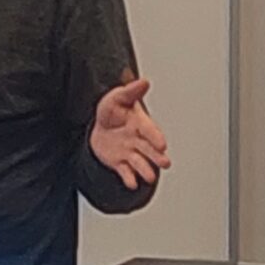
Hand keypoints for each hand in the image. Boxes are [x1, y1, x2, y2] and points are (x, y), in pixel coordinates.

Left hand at [90, 76, 169, 191]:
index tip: (162, 144)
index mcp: (141, 124)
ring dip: (145, 170)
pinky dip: (129, 178)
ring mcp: (130, 153)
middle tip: (165, 163)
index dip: (155, 137)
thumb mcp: (118, 97)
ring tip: (150, 177)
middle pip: (149, 150)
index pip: (150, 131)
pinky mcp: (120, 164)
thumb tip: (144, 81)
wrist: (99, 126)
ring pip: (140, 163)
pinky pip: (125, 172)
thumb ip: (130, 91)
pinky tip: (131, 183)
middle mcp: (139, 141)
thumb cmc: (112, 111)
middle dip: (157, 157)